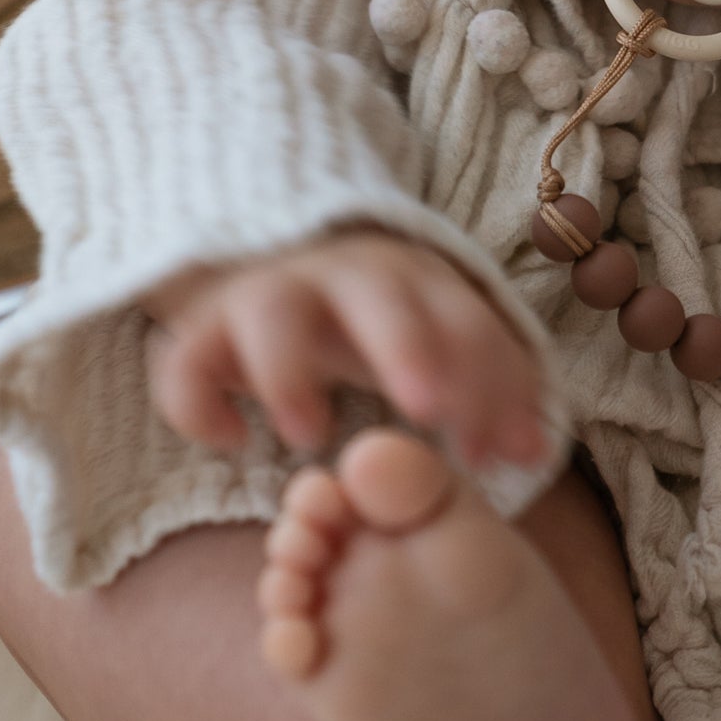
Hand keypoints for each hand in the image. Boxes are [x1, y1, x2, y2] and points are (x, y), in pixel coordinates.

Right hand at [141, 227, 547, 469]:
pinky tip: (230, 440)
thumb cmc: (376, 322)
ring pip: (271, 314)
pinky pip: (185, 359)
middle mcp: (342, 276)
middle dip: (405, 345)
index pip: (463, 318)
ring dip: (289, 373)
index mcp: (415, 278)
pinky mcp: (204, 328)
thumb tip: (536, 450)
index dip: (486, 382)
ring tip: (309, 436)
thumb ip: (489, 388)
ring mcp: (268, 294)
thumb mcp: (439, 340)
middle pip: (377, 295)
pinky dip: (198, 401)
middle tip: (425, 411)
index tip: (492, 454)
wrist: (273, 266)